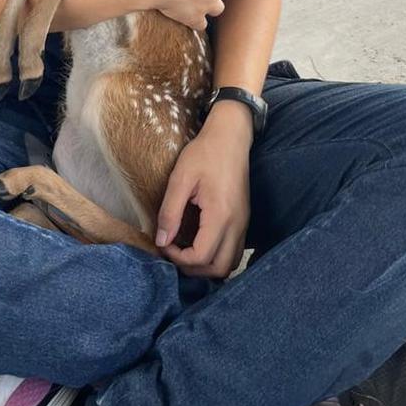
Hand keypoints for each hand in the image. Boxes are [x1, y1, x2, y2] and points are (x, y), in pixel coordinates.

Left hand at [155, 107, 251, 277]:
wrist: (231, 137)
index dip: (178, 258)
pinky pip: (234, 251)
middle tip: (174, 253)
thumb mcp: (180, 178)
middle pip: (219, 269)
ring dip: (207, 266)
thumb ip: (170, 212)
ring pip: (229, 264)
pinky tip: (200, 243)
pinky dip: (217, 256)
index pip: (201, 257)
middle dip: (193, 269)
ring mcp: (243, 223)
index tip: (164, 243)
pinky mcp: (244, 220)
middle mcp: (237, 224)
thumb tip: (161, 241)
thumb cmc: (204, 153)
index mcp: (220, 214)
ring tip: (186, 251)